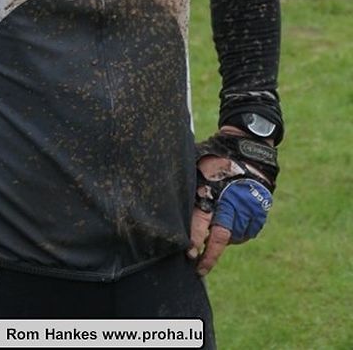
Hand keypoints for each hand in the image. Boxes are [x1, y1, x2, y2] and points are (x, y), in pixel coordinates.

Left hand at [187, 128, 276, 275]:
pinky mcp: (259, 211)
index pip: (199, 222)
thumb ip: (183, 180)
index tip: (188, 253)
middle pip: (219, 239)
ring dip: (224, 241)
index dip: (193, 239)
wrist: (248, 147)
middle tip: (199, 270)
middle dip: (209, 257)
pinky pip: (248, 231)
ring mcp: (246, 209)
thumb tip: (157, 184)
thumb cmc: (215, 154)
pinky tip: (231, 224)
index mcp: (210, 192)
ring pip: (234, 237)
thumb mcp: (195, 163)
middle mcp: (229, 204)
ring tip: (213, 235)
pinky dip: (239, 232)